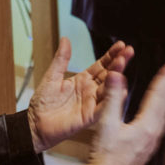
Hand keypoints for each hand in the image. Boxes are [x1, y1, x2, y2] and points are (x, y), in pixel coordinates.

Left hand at [27, 37, 134, 152]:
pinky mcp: (90, 117)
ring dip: (117, 78)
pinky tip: (120, 90)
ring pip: (109, 89)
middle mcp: (91, 91)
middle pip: (109, 74)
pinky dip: (112, 100)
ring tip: (121, 67)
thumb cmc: (42, 102)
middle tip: (129, 51)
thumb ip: (61, 59)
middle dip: (119, 63)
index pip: (102, 65)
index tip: (121, 45)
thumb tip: (66, 39)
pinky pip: (104, 108)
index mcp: (83, 80)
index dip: (112, 55)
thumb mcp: (52, 77)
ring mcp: (92, 103)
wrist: (35, 124)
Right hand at [86, 61, 164, 164]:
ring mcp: (152, 142)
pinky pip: (160, 124)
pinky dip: (163, 111)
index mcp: (146, 127)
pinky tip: (162, 111)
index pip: (159, 96)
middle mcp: (154, 134)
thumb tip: (117, 75)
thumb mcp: (106, 125)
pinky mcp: (147, 148)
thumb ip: (113, 98)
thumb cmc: (104, 158)